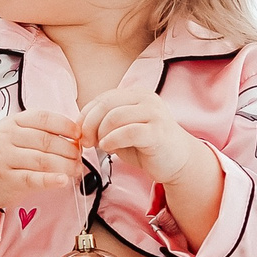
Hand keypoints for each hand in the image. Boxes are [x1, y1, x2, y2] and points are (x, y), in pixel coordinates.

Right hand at [0, 109, 83, 210]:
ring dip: (65, 166)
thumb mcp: (14, 135)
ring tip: (76, 170)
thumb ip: (39, 132)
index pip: (44, 118)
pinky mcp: (6, 179)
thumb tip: (75, 136)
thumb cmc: (2, 155)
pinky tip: (63, 180)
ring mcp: (4, 158)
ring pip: (43, 160)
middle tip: (79, 157)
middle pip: (46, 141)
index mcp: (11, 122)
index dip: (66, 126)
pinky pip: (32, 179)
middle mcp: (5, 137)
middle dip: (69, 149)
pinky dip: (51, 180)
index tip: (79, 135)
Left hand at [79, 87, 205, 186]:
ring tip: (100, 146)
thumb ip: (104, 123)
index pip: (102, 99)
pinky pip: (128, 132)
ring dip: (101, 133)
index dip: (85, 115)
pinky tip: (109, 148)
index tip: (79, 133)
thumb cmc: (146, 146)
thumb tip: (79, 125)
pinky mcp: (158, 131)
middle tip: (85, 142)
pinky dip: (112, 140)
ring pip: (115, 116)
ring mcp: (154, 114)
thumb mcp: (121, 130)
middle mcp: (146, 99)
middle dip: (89, 124)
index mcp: (136, 95)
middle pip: (106, 105)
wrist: (177, 162)